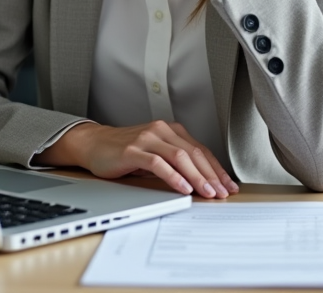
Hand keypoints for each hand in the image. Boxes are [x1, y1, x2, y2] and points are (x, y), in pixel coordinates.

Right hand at [36, 120, 237, 197]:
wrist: (94, 144)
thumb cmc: (125, 152)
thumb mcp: (156, 154)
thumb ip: (176, 162)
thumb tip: (202, 182)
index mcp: (171, 131)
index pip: (200, 151)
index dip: (216, 169)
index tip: (228, 185)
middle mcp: (161, 130)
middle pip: (193, 153)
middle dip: (211, 175)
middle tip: (222, 193)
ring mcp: (147, 138)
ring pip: (179, 157)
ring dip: (196, 177)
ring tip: (207, 193)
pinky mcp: (133, 149)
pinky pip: (158, 163)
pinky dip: (173, 176)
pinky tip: (182, 188)